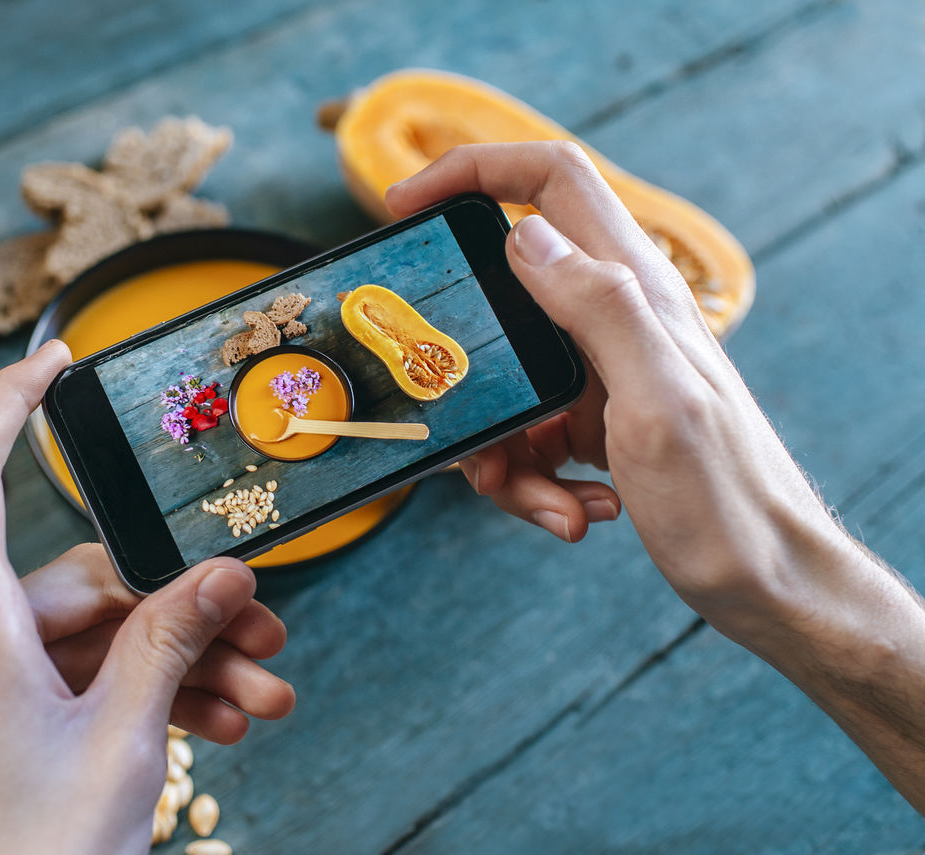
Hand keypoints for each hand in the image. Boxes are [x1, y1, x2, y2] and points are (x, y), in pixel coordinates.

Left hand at [0, 341, 295, 854]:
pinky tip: (217, 726)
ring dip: (177, 667)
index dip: (11, 401)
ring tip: (263, 700)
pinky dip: (139, 699)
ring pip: (92, 641)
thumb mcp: (123, 743)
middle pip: (86, 583)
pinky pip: (72, 684)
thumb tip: (228, 571)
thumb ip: (173, 643)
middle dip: (186, 612)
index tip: (57, 357)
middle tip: (272, 640)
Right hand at [385, 142, 845, 631]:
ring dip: (500, 447)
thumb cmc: (727, 502)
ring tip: (543, 500)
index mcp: (632, 291)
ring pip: (504, 379)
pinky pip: (526, 432)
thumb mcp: (657, 403)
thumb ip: (599, 308)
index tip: (406, 205)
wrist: (768, 580)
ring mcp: (602, 371)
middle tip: (460, 420)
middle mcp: (614, 319)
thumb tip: (524, 236)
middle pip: (503, 295)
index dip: (474, 170)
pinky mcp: (595, 421)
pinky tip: (576, 510)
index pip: (551, 181)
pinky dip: (531, 479)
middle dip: (465, 364)